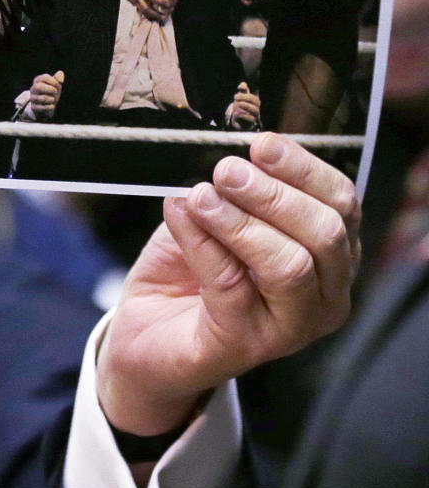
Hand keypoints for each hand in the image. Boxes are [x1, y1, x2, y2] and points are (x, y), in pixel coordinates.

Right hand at [29, 71, 63, 119]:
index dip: (52, 81)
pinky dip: (50, 107)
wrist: (47, 106)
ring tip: (53, 99)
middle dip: (49, 89)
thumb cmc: (51, 92)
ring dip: (51, 99)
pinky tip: (52, 106)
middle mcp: (33, 88)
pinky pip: (42, 107)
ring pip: (42, 98)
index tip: (57, 85)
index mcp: (38, 80)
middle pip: (39, 87)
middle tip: (55, 91)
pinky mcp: (34, 107)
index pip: (44, 77)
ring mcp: (32, 98)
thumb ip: (58, 78)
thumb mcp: (55, 85)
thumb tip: (60, 73)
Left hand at [96, 133, 359, 436]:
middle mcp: (323, 296)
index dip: (305, 170)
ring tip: (201, 196)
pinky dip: (202, 243)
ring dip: (241, 221)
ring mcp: (289, 327)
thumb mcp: (217, 217)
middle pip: (326, 235)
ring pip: (289, 265)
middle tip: (227, 170)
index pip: (342, 205)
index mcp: (330, 257)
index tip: (263, 144)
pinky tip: (180, 215)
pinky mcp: (243, 344)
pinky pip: (230, 284)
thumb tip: (229, 153)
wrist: (145, 335)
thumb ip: (233, 190)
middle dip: (275, 194)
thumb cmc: (189, 271)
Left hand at [228, 81, 260, 129]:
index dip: (245, 95)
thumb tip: (242, 84)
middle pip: (256, 102)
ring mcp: (255, 116)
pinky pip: (251, 119)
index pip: (254, 98)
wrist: (238, 120)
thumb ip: (242, 90)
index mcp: (255, 102)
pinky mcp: (252, 123)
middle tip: (235, 98)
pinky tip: (237, 113)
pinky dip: (244, 115)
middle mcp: (257, 108)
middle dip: (245, 98)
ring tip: (237, 105)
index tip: (235, 96)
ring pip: (255, 110)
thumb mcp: (240, 98)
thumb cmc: (241, 107)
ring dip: (245, 106)